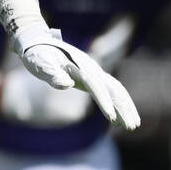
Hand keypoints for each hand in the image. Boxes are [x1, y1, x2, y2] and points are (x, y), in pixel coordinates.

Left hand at [13, 24, 140, 128]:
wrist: (38, 42)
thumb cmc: (37, 55)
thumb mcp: (40, 63)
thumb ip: (52, 74)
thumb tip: (65, 84)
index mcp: (80, 65)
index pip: (95, 85)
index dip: (103, 101)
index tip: (110, 117)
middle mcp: (92, 68)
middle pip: (113, 89)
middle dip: (123, 107)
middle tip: (131, 127)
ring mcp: (94, 72)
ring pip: (116, 90)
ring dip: (126, 107)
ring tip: (133, 126)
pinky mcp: (92, 77)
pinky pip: (110, 91)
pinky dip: (118, 103)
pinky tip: (119, 118)